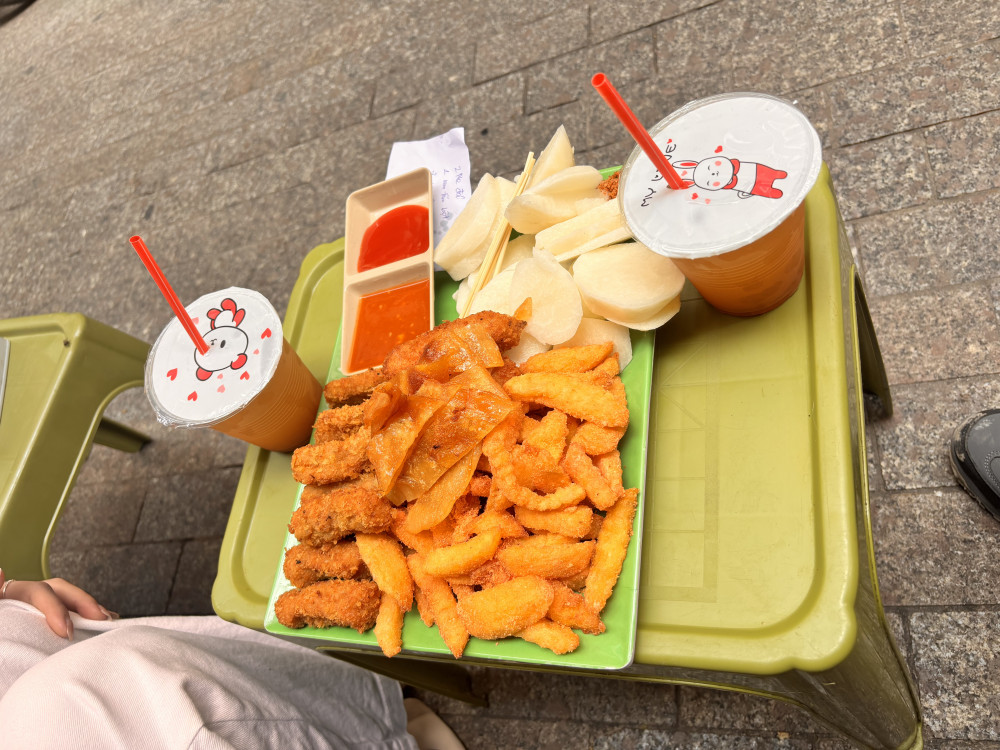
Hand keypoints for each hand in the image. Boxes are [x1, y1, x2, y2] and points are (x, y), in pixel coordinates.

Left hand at [0, 568, 117, 639]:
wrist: (0, 658)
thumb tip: (0, 571)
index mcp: (10, 594)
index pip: (38, 592)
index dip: (55, 608)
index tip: (65, 631)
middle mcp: (27, 598)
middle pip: (60, 590)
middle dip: (83, 602)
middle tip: (100, 620)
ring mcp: (39, 610)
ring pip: (69, 601)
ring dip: (91, 609)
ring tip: (107, 621)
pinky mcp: (50, 625)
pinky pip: (73, 615)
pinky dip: (90, 619)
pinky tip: (103, 626)